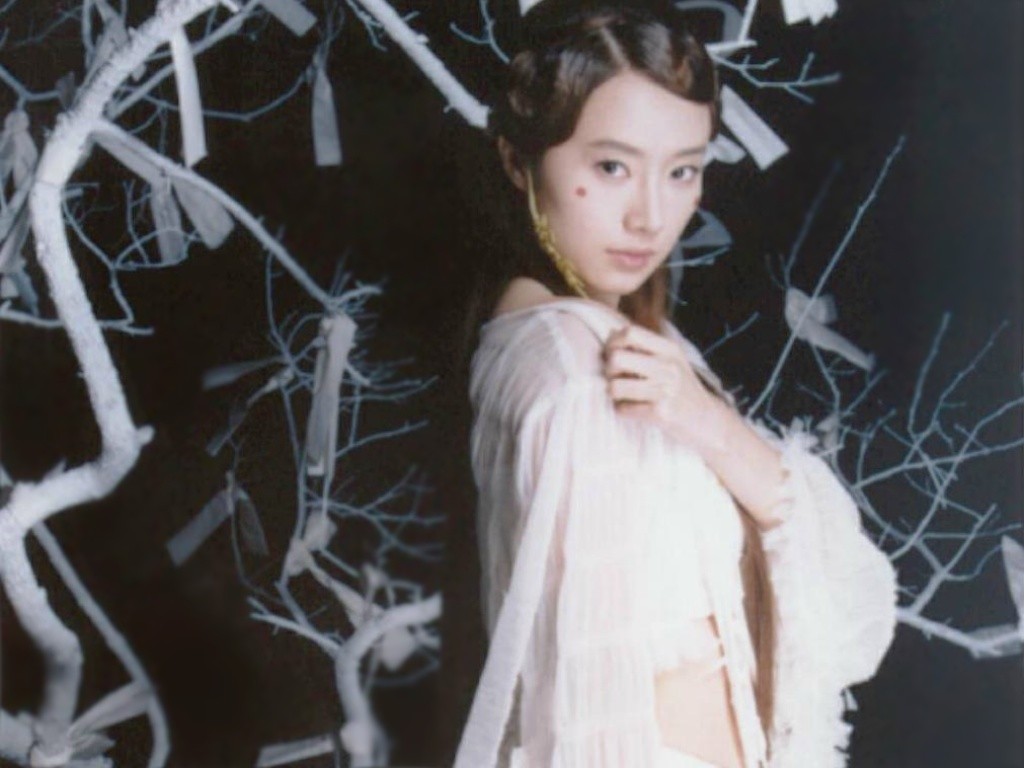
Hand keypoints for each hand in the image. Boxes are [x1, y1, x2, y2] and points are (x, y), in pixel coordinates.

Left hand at [602, 324, 724, 451]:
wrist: (706, 420)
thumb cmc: (681, 388)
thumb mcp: (671, 360)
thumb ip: (645, 347)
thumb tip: (610, 334)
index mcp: (669, 349)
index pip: (630, 333)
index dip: (613, 343)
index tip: (613, 355)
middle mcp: (668, 366)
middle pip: (616, 358)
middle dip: (608, 370)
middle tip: (616, 378)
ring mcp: (665, 390)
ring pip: (615, 386)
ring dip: (614, 393)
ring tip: (624, 395)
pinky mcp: (660, 413)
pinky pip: (623, 409)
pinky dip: (623, 410)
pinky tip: (635, 409)